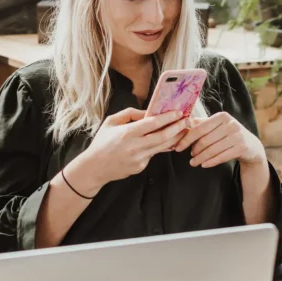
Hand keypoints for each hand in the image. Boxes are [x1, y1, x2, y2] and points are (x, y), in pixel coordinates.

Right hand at [67, 108, 186, 193]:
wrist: (95, 168)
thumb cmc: (102, 142)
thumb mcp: (111, 122)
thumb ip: (130, 114)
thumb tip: (147, 112)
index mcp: (127, 133)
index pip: (153, 123)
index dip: (168, 117)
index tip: (178, 112)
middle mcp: (135, 146)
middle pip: (163, 136)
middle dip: (178, 128)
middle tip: (186, 121)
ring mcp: (139, 158)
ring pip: (163, 146)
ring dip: (175, 138)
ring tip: (182, 130)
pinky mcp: (141, 166)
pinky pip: (154, 154)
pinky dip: (160, 146)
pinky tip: (166, 141)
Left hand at [173, 112, 265, 168]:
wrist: (251, 146)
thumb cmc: (229, 135)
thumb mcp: (217, 126)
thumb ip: (202, 124)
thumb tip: (184, 123)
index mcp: (222, 116)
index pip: (200, 128)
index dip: (187, 139)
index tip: (178, 147)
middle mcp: (231, 124)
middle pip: (205, 140)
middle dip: (194, 150)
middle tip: (189, 157)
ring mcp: (238, 136)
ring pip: (213, 149)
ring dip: (201, 158)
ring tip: (193, 163)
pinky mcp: (242, 147)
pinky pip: (222, 156)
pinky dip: (211, 162)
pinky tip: (204, 165)